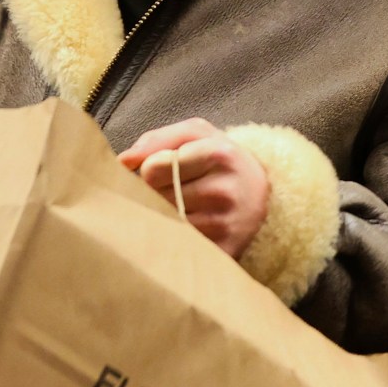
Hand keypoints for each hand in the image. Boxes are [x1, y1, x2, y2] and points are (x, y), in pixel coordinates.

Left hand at [118, 118, 271, 260]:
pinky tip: (189, 229)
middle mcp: (224, 190)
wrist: (264, 195)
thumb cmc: (222, 161)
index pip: (153, 168)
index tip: (166, 171)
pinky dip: (176, 237)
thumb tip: (123, 161)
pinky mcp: (224, 251)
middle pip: (156, 196)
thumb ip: (158, 139)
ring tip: (184, 208)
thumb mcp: (198, 135)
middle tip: (177, 190)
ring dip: (164, 216)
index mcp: (219, 154)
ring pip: (164, 222)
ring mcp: (224, 224)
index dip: (151, 170)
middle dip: (158, 193)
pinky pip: (178, 245)